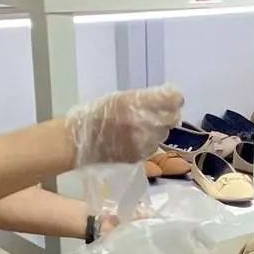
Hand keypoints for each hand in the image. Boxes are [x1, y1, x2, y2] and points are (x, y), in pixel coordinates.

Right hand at [64, 83, 183, 165]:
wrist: (79, 140)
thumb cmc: (97, 113)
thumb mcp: (121, 97)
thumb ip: (146, 99)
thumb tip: (168, 98)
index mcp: (138, 102)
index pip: (174, 99)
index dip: (173, 98)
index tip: (169, 98)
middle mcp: (144, 122)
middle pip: (173, 117)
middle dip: (168, 114)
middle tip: (156, 113)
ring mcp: (143, 141)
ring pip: (164, 133)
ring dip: (158, 129)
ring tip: (141, 127)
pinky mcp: (140, 155)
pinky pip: (153, 146)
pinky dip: (148, 142)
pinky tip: (134, 139)